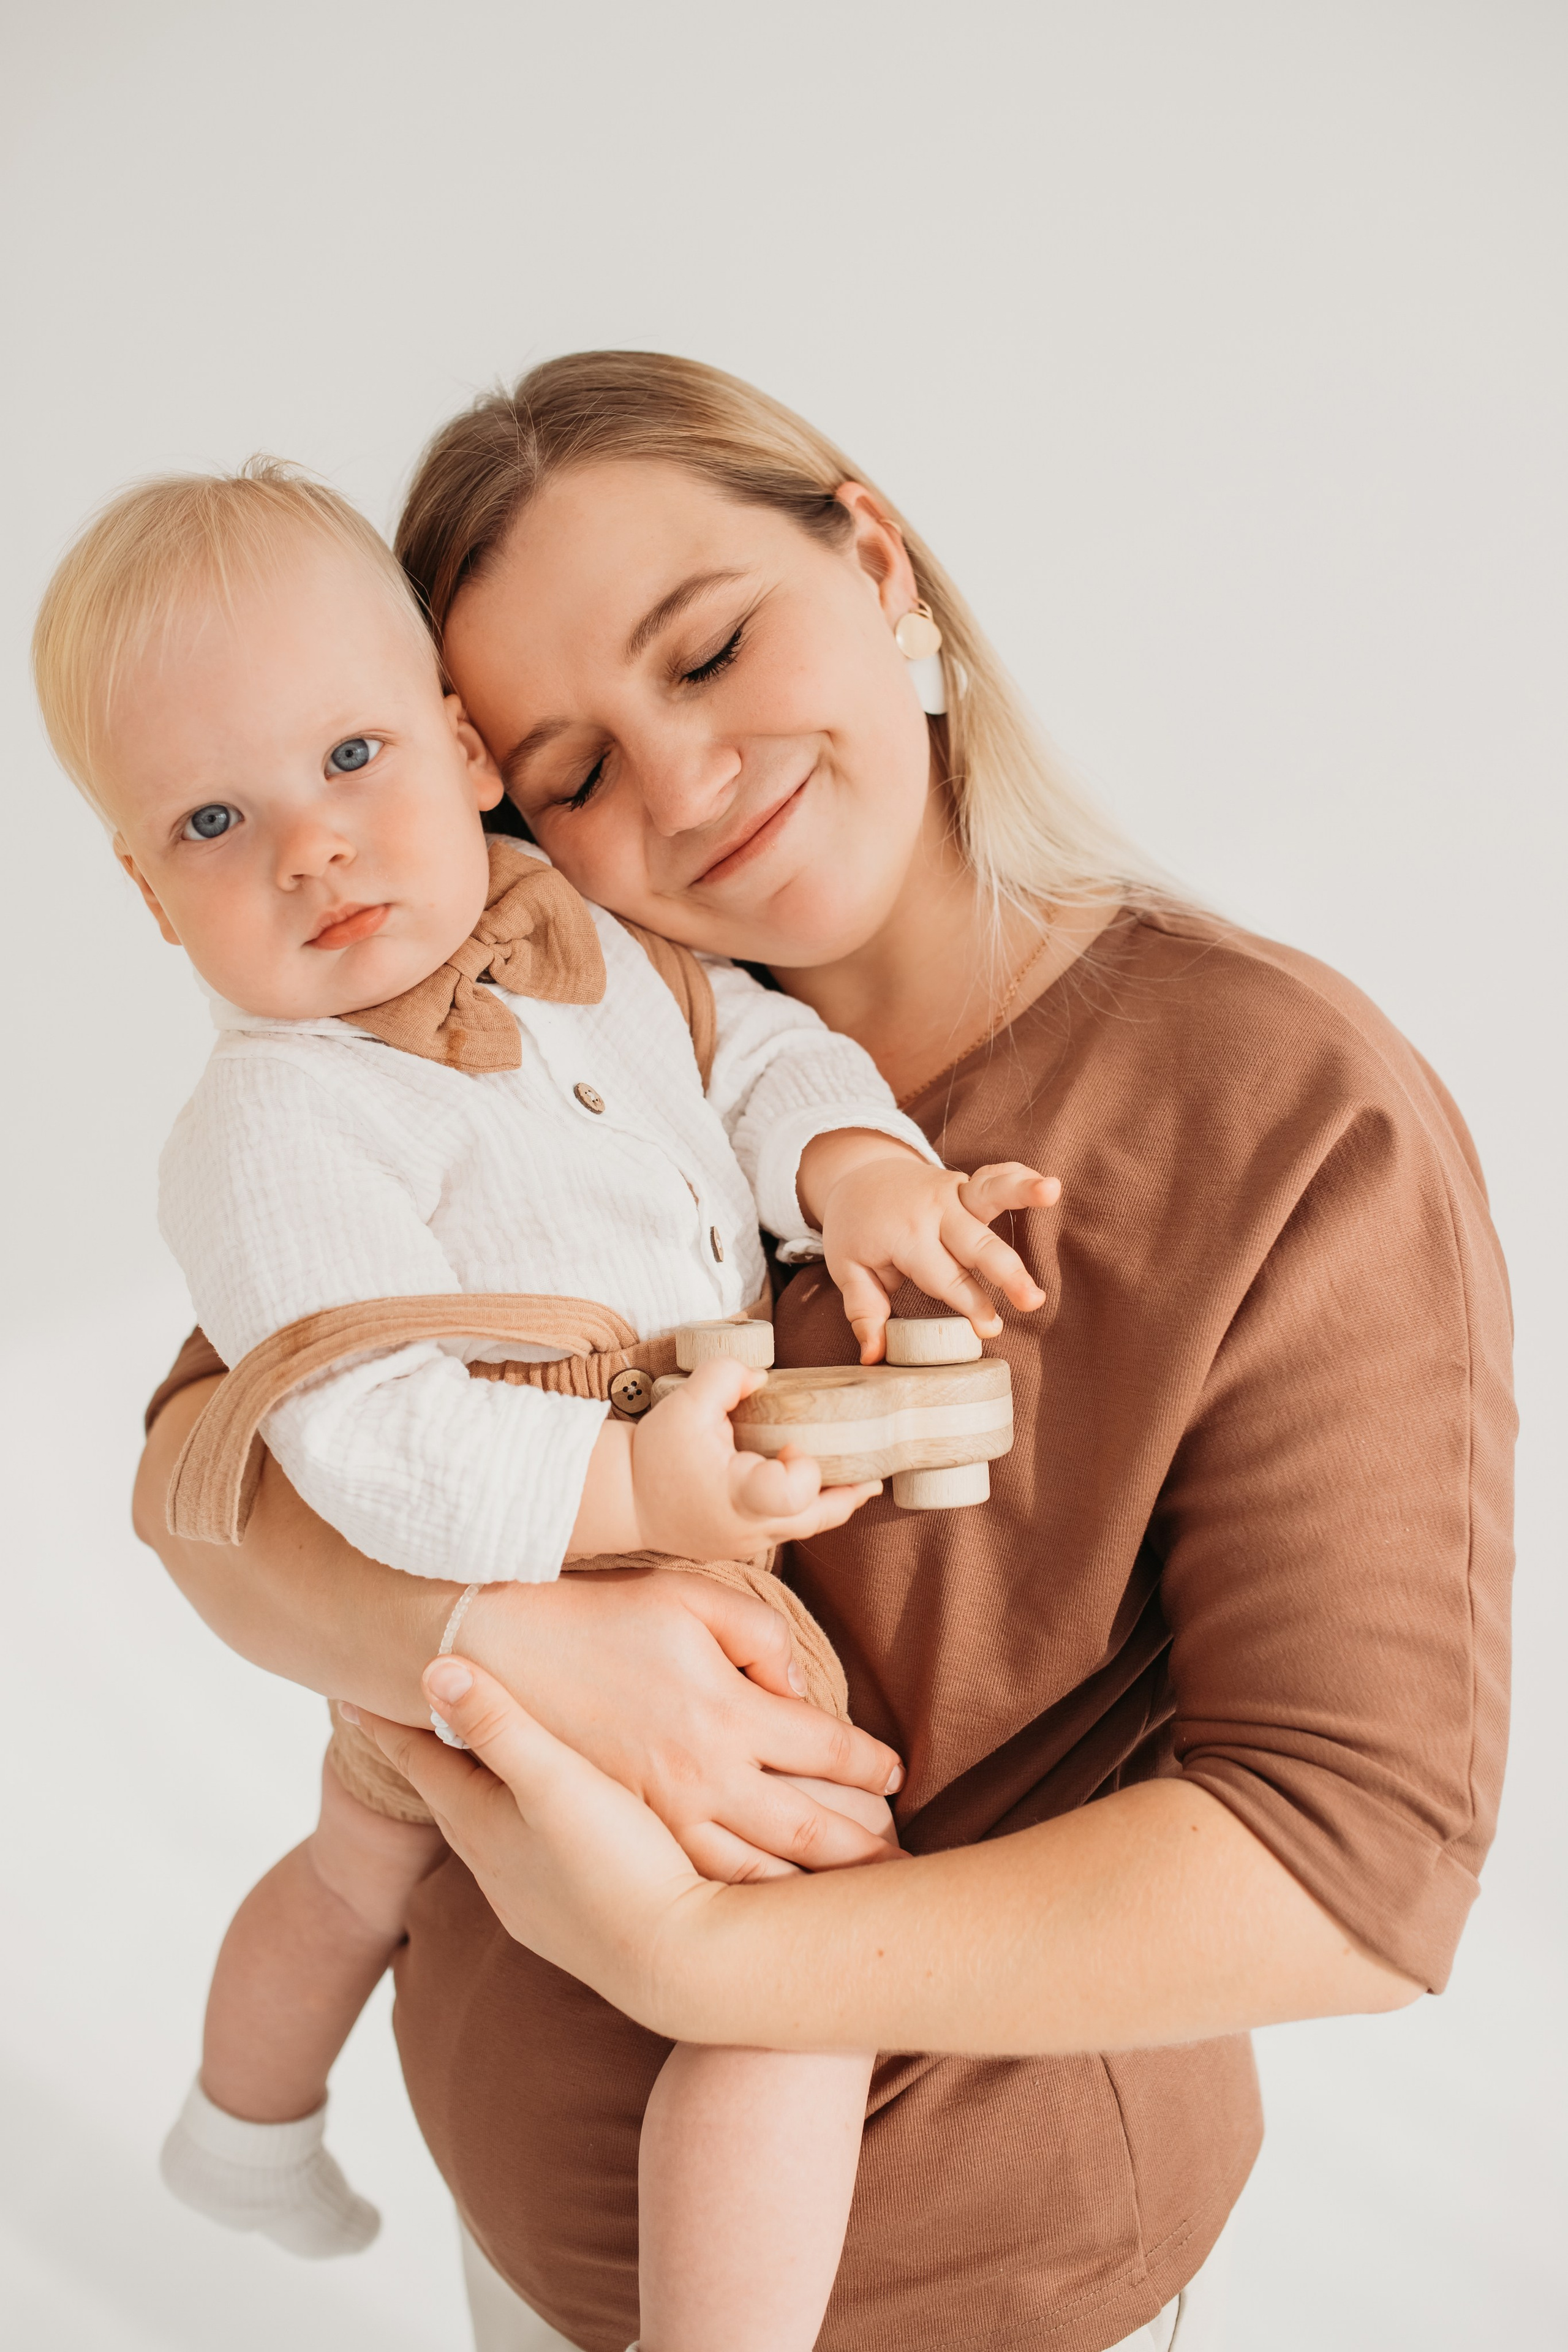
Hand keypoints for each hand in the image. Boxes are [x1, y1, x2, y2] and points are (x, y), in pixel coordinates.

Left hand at [355, 1659, 719, 2034]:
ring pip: (484, 1828)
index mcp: (480, 1822)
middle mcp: (491, 1863)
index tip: (347, 1698)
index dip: (385, 1726)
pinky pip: (519, 1857)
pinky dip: (512, 1825)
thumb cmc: (618, 1862)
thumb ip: (498, 1723)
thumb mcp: (555, 1780)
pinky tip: (537, 1827)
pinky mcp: (562, 1918)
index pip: (417, 1761)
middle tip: (401, 1718)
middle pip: (444, 1793)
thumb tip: (433, 1667)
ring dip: (470, 1790)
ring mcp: (525, 1897)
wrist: (677, 1961)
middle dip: (422, 1753)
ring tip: (466, 1763)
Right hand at [459, 1566, 903, 1879]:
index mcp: (726, 1711)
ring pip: (759, 1870)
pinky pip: (702, 1880)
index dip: (871, 1763)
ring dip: (813, 1888)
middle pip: (808, 1826)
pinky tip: (773, 1912)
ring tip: (855, 1904)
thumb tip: (798, 1689)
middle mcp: (704, 1774)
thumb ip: (759, 1633)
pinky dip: (747, 1900)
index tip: (896, 1775)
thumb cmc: (604, 1618)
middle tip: (903, 1867)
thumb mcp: (690, 1596)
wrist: (506, 1656)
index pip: (826, 1747)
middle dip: (863, 1849)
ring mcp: (665, 1815)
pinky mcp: (631, 1834)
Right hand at [629, 1356, 880, 1558]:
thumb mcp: (684, 1403)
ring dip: (830, 1504)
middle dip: (847, 1496)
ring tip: (858, 1481)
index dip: (806, 1470)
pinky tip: (811, 1489)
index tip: (792, 1445)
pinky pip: (783, 1531)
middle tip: (872, 1477)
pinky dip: (802, 1511)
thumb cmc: (654, 1454)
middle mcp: (748, 1527)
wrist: (623, 1499)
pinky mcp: (740, 1546)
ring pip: (803, 1529)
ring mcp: (746, 1544)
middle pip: (817, 1519)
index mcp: (739, 1494)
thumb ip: (725, 1377)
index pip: (793, 1495)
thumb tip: (761, 1375)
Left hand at [799, 1133, 1060, 1360]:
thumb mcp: (847, 1269)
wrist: (855, 1174)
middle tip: (1032, 1299)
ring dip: (1022, 1192)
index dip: (969, 1304)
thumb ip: (864, 1311)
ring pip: (989, 1193)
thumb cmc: (855, 1229)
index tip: (989, 1328)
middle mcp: (932, 1212)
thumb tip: (873, 1356)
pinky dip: (1019, 1176)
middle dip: (1005, 1271)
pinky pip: (993, 1177)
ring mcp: (951, 1192)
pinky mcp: (964, 1184)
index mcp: (903, 1237)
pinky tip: (1049, 1184)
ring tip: (1051, 1190)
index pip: (944, 1277)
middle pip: (974, 1243)